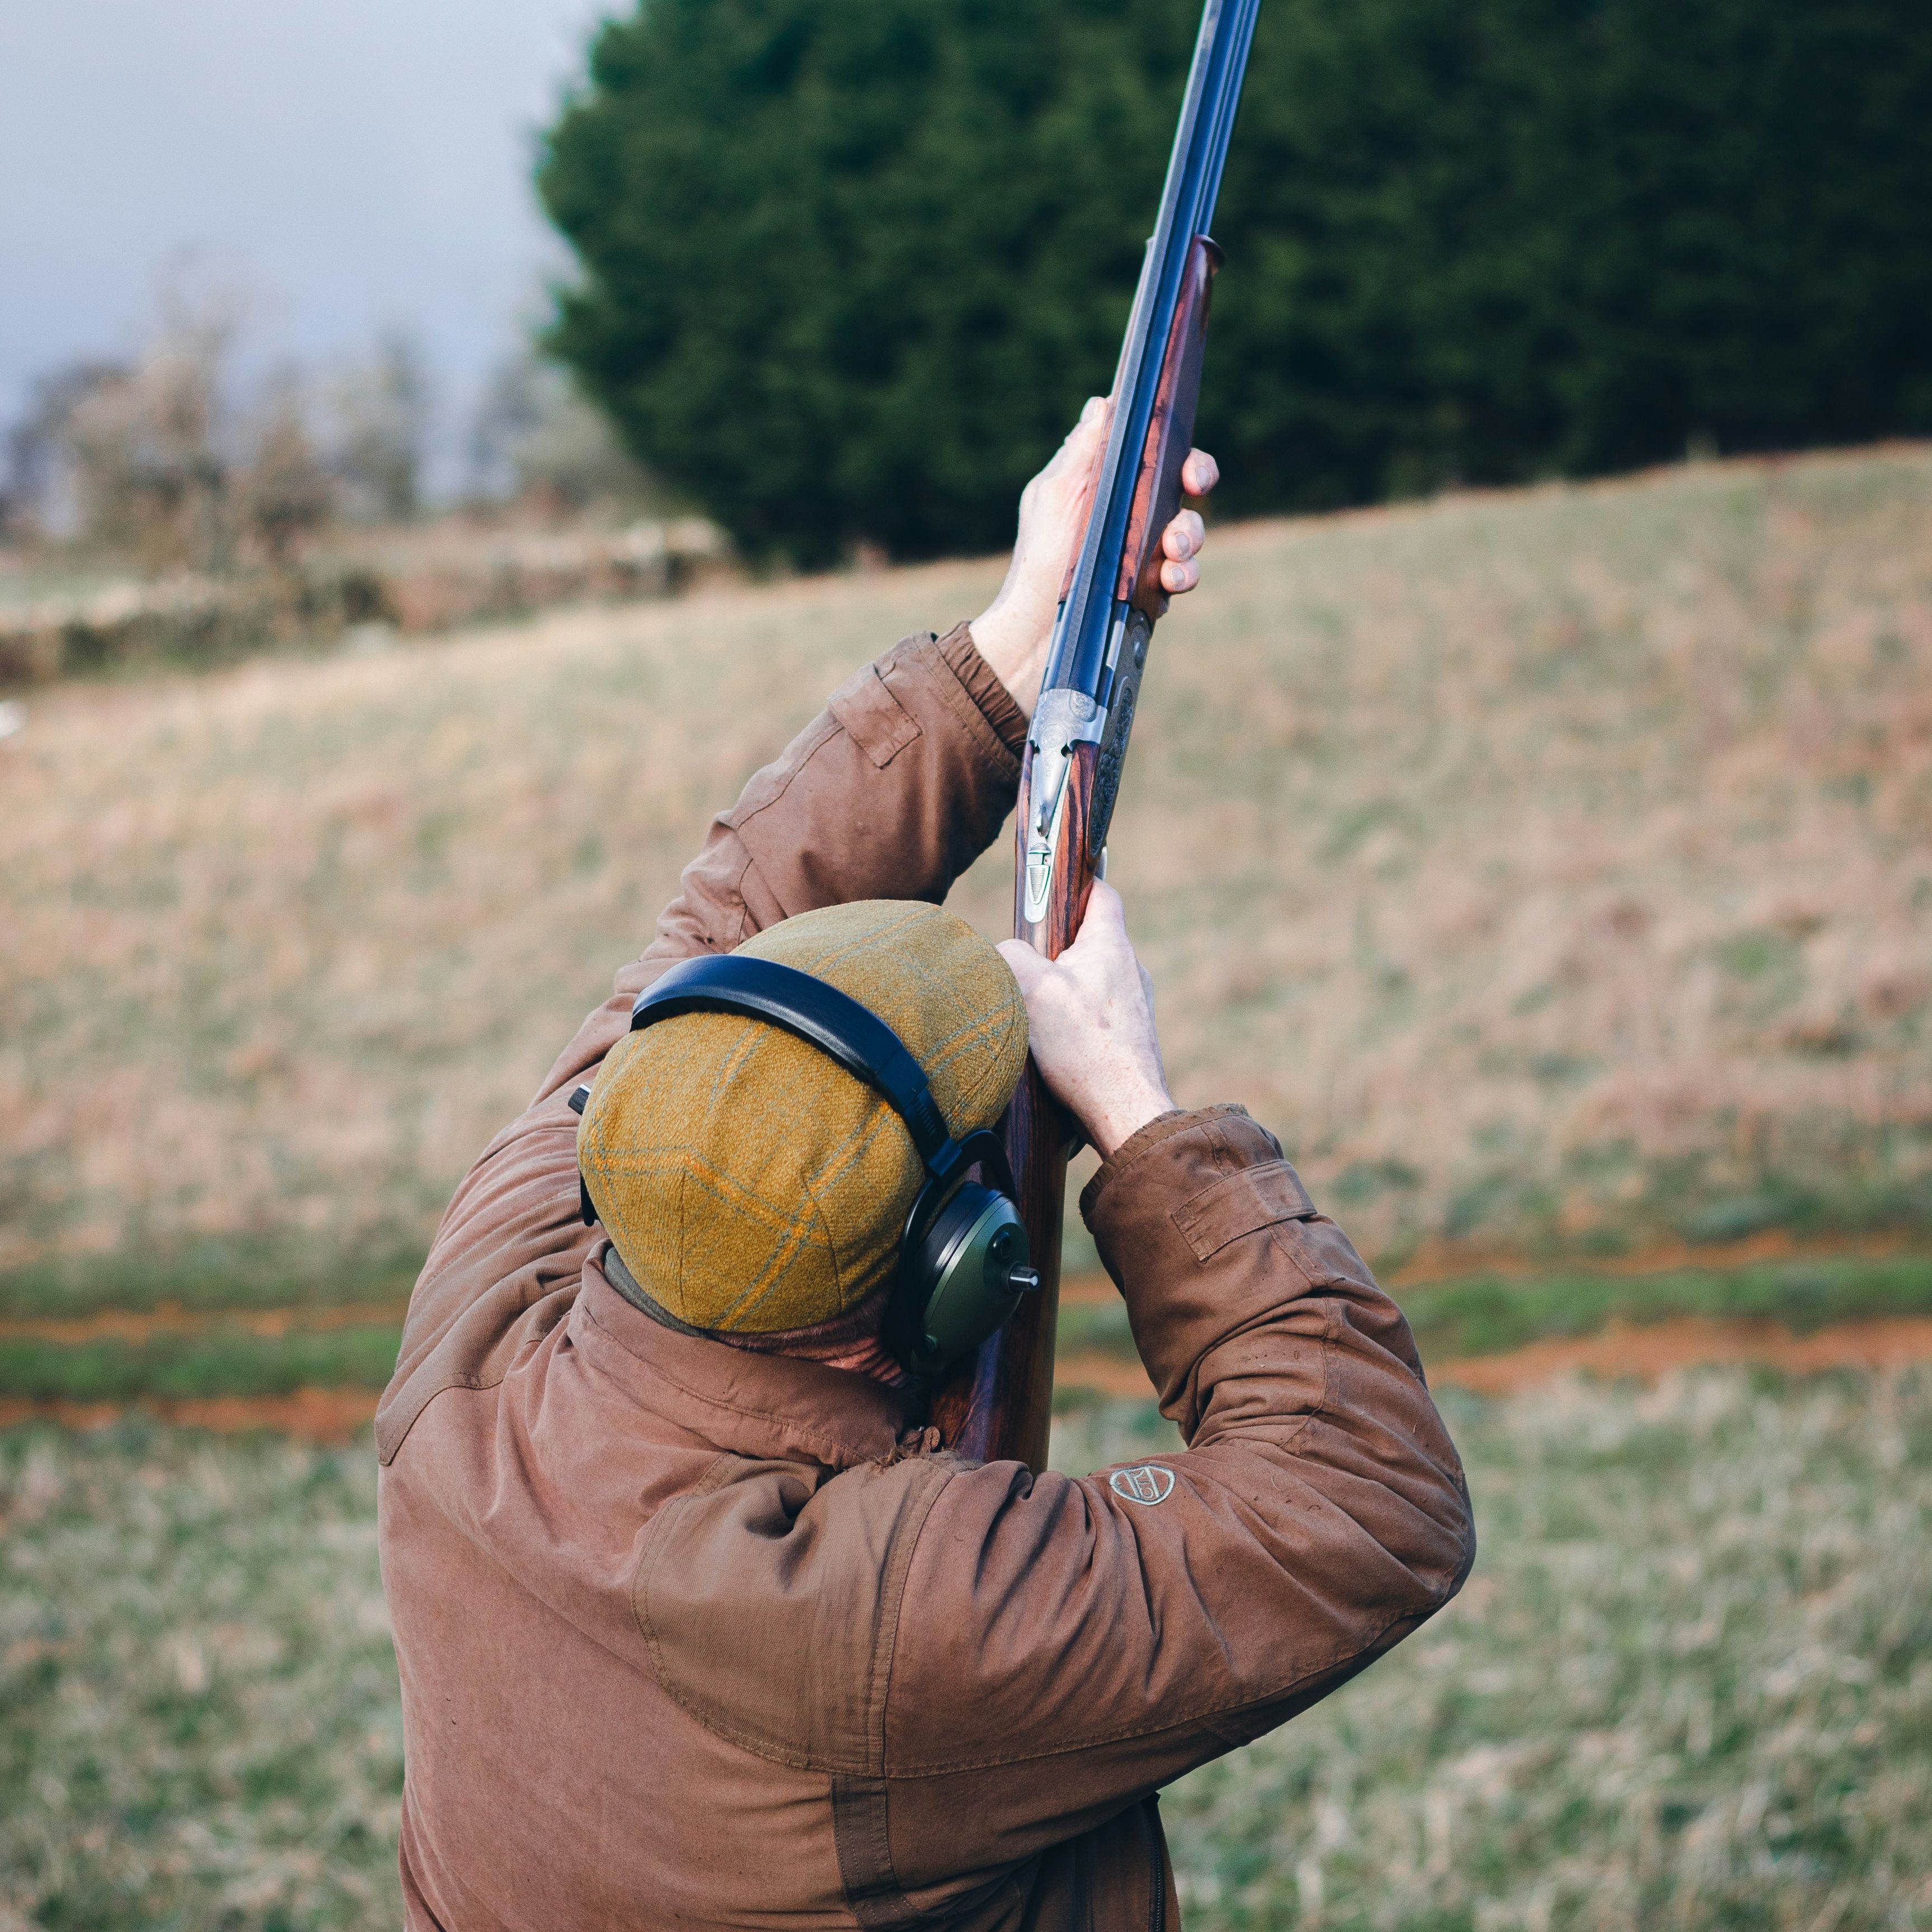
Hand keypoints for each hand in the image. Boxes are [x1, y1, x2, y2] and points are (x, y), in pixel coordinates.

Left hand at [970, 399, 1218, 717]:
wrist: (1034, 636)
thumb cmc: (1039, 562)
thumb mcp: (1055, 498)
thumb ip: (1082, 454)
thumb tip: (1104, 403)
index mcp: (1107, 485)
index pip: (1154, 454)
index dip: (1179, 450)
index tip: (1186, 462)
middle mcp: (1128, 516)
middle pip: (1182, 489)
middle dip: (1196, 487)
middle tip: (1191, 493)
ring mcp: (1141, 555)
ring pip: (1189, 534)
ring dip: (1190, 538)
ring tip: (1173, 553)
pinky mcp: (1147, 592)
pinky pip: (1180, 578)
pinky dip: (1180, 579)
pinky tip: (1167, 586)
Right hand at [998, 882, 1174, 1156]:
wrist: (1126, 1111)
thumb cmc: (1084, 1048)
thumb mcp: (1031, 989)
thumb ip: (1011, 955)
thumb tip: (1006, 953)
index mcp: (1111, 944)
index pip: (1100, 892)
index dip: (1077, 881)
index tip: (1053, 885)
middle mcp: (1131, 969)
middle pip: (1091, 940)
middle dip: (1057, 948)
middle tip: (1027, 966)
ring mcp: (1135, 1006)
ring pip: (1093, 981)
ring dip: (1065, 991)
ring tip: (1038, 1017)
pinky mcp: (1131, 1038)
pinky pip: (1098, 1015)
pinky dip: (1076, 1022)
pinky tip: (1057, 1049)